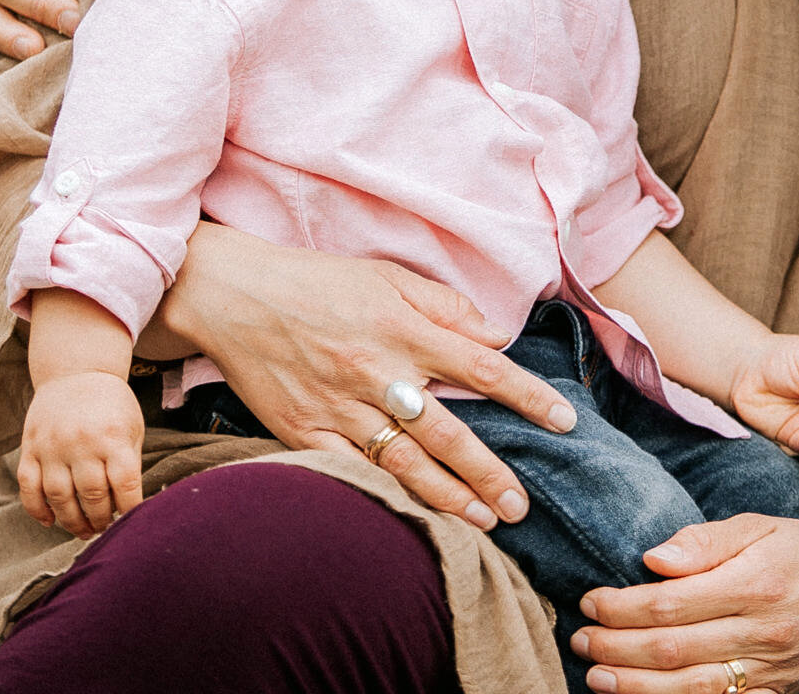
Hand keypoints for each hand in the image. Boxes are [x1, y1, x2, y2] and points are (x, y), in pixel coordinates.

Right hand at [18, 371, 144, 537]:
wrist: (75, 371)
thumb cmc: (111, 405)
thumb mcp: (132, 427)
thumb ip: (129, 464)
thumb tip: (131, 507)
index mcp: (113, 436)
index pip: (125, 484)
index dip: (130, 509)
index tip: (132, 522)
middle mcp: (81, 442)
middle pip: (91, 495)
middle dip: (101, 519)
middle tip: (105, 528)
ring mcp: (52, 445)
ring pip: (59, 497)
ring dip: (72, 522)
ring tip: (84, 530)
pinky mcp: (30, 447)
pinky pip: (28, 487)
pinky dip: (37, 509)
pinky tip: (50, 521)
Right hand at [158, 223, 578, 529]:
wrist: (234, 296)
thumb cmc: (318, 282)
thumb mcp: (387, 277)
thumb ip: (445, 307)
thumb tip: (497, 336)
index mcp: (403, 328)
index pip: (482, 368)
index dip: (528, 396)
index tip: (565, 421)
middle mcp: (377, 372)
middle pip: (448, 432)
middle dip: (490, 472)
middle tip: (522, 504)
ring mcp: (340, 407)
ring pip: (405, 462)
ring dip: (448, 496)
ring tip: (484, 521)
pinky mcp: (304, 431)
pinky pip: (353, 471)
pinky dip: (386, 495)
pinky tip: (414, 516)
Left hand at [569, 514, 798, 693]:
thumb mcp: (759, 526)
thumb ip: (705, 542)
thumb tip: (654, 559)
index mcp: (754, 584)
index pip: (671, 603)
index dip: (622, 606)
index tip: (591, 600)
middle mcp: (762, 633)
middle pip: (673, 650)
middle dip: (616, 648)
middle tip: (580, 641)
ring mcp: (770, 669)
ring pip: (692, 688)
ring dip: (636, 687)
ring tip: (597, 677)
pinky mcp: (776, 691)